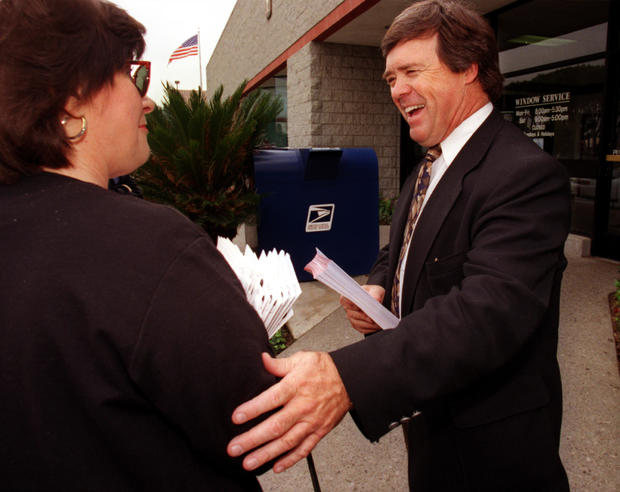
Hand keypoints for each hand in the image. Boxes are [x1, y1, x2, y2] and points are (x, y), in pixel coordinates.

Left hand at [227, 351, 351, 472]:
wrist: (351, 380)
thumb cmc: (324, 369)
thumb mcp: (301, 359)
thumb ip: (279, 364)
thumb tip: (261, 360)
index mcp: (296, 386)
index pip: (272, 399)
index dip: (253, 409)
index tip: (236, 417)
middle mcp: (303, 406)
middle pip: (276, 425)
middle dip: (253, 439)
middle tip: (234, 448)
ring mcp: (312, 421)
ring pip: (287, 441)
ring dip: (267, 454)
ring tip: (249, 462)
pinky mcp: (319, 431)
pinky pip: (304, 449)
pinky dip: (290, 460)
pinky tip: (276, 466)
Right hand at [340, 284, 384, 333]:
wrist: (377, 300)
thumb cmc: (374, 293)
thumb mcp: (376, 290)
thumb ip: (375, 294)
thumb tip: (376, 299)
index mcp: (349, 296)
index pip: (346, 300)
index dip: (354, 305)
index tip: (363, 307)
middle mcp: (348, 307)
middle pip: (353, 314)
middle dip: (365, 317)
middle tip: (374, 317)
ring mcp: (351, 317)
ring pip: (357, 323)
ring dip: (369, 324)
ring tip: (378, 322)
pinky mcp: (356, 325)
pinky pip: (361, 329)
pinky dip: (370, 329)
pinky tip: (377, 326)